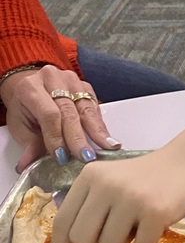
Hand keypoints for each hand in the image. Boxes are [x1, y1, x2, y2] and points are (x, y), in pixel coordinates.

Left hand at [0, 65, 120, 171]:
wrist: (31, 86)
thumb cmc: (24, 106)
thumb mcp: (19, 125)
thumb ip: (29, 144)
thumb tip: (29, 164)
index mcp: (30, 88)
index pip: (49, 114)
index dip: (57, 136)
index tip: (62, 156)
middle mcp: (52, 79)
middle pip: (69, 111)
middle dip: (78, 137)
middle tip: (86, 157)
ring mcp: (71, 80)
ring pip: (86, 108)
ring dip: (97, 131)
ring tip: (106, 147)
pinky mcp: (85, 86)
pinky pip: (95, 107)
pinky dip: (100, 125)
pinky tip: (106, 139)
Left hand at [50, 148, 184, 242]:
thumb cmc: (146, 182)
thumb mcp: (111, 192)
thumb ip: (89, 221)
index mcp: (90, 177)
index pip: (62, 221)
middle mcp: (106, 184)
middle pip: (81, 238)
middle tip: (117, 231)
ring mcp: (131, 197)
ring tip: (139, 222)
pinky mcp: (156, 211)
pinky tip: (155, 225)